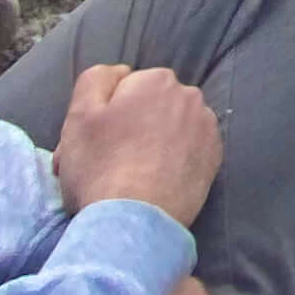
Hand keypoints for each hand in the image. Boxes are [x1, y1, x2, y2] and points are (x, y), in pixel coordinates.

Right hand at [52, 62, 221, 226]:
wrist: (134, 222)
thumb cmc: (100, 167)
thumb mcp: (79, 115)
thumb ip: (97, 79)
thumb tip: (121, 72)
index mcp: (156, 80)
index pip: (126, 90)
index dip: (107, 116)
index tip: (96, 142)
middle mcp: (190, 96)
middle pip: (152, 107)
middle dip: (134, 126)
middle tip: (110, 161)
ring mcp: (207, 128)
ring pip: (172, 127)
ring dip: (157, 142)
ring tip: (135, 174)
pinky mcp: (215, 159)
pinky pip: (190, 150)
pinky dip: (176, 160)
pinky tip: (157, 180)